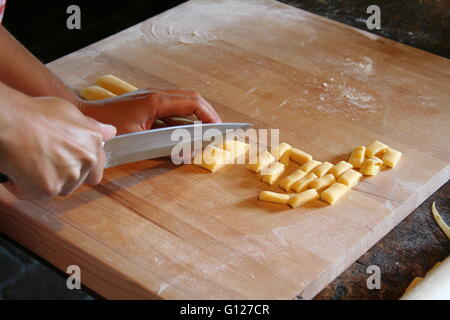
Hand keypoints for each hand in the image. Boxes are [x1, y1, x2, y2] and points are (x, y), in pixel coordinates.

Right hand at [0, 95, 115, 199]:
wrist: (9, 122)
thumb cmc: (33, 114)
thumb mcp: (68, 112)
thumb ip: (90, 126)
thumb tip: (111, 132)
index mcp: (94, 141)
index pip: (96, 171)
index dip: (79, 170)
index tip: (65, 165)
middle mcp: (87, 159)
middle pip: (75, 181)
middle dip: (60, 175)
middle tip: (41, 158)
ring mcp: (70, 175)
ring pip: (58, 190)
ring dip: (44, 181)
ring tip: (29, 161)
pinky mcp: (50, 187)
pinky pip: (34, 195)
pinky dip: (22, 187)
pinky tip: (17, 170)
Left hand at [79, 88, 221, 134]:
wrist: (87, 118)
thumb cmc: (109, 130)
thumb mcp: (139, 140)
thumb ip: (165, 146)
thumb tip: (187, 151)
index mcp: (156, 101)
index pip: (192, 102)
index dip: (209, 115)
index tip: (218, 129)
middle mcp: (156, 94)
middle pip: (192, 98)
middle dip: (208, 113)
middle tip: (217, 130)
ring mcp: (152, 97)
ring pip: (184, 101)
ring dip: (197, 114)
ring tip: (206, 130)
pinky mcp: (148, 103)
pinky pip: (173, 106)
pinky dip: (185, 116)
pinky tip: (187, 129)